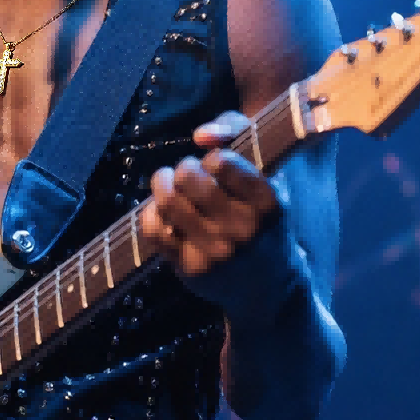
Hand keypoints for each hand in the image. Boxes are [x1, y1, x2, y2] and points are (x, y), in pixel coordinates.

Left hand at [141, 111, 278, 280]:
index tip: (217, 167)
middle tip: (189, 175)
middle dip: (184, 169)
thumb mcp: (267, 172)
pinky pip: (152, 229)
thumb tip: (200, 136)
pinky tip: (162, 211)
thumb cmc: (263, 217)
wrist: (270, 287)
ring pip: (167, 201)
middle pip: (188, 177)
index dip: (213, 159)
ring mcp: (216, 252)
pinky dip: (150, 213)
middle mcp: (244, 229)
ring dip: (162, 185)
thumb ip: (238, 132)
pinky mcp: (190, 269)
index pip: (221, 162)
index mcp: (268, 202)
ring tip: (169, 185)